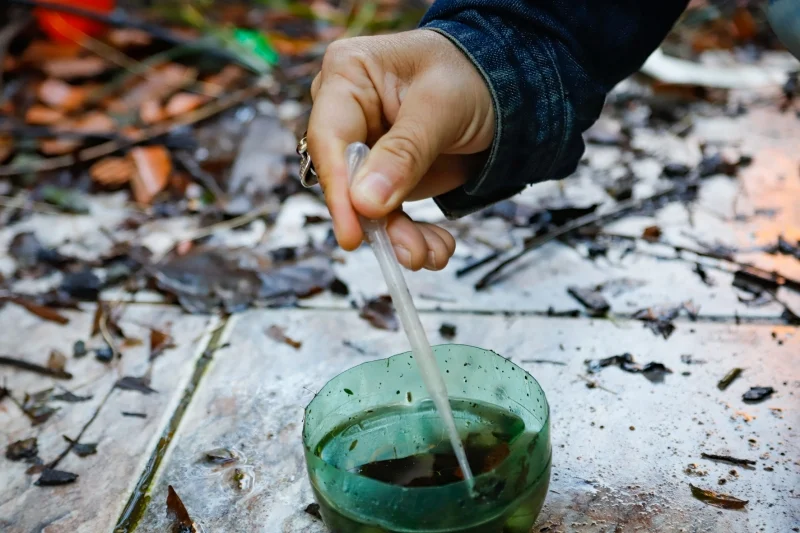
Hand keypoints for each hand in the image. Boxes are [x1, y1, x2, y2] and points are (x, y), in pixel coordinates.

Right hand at [307, 29, 494, 270]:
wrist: (508, 89)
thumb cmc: (471, 75)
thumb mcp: (442, 107)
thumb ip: (405, 152)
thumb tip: (364, 202)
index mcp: (347, 75)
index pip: (329, 138)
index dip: (338, 190)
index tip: (353, 234)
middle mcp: (348, 114)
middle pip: (344, 179)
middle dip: (377, 222)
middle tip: (410, 253)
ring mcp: (366, 149)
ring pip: (366, 206)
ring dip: (399, 237)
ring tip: (432, 254)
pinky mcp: (385, 177)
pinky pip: (388, 214)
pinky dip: (411, 236)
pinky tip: (436, 248)